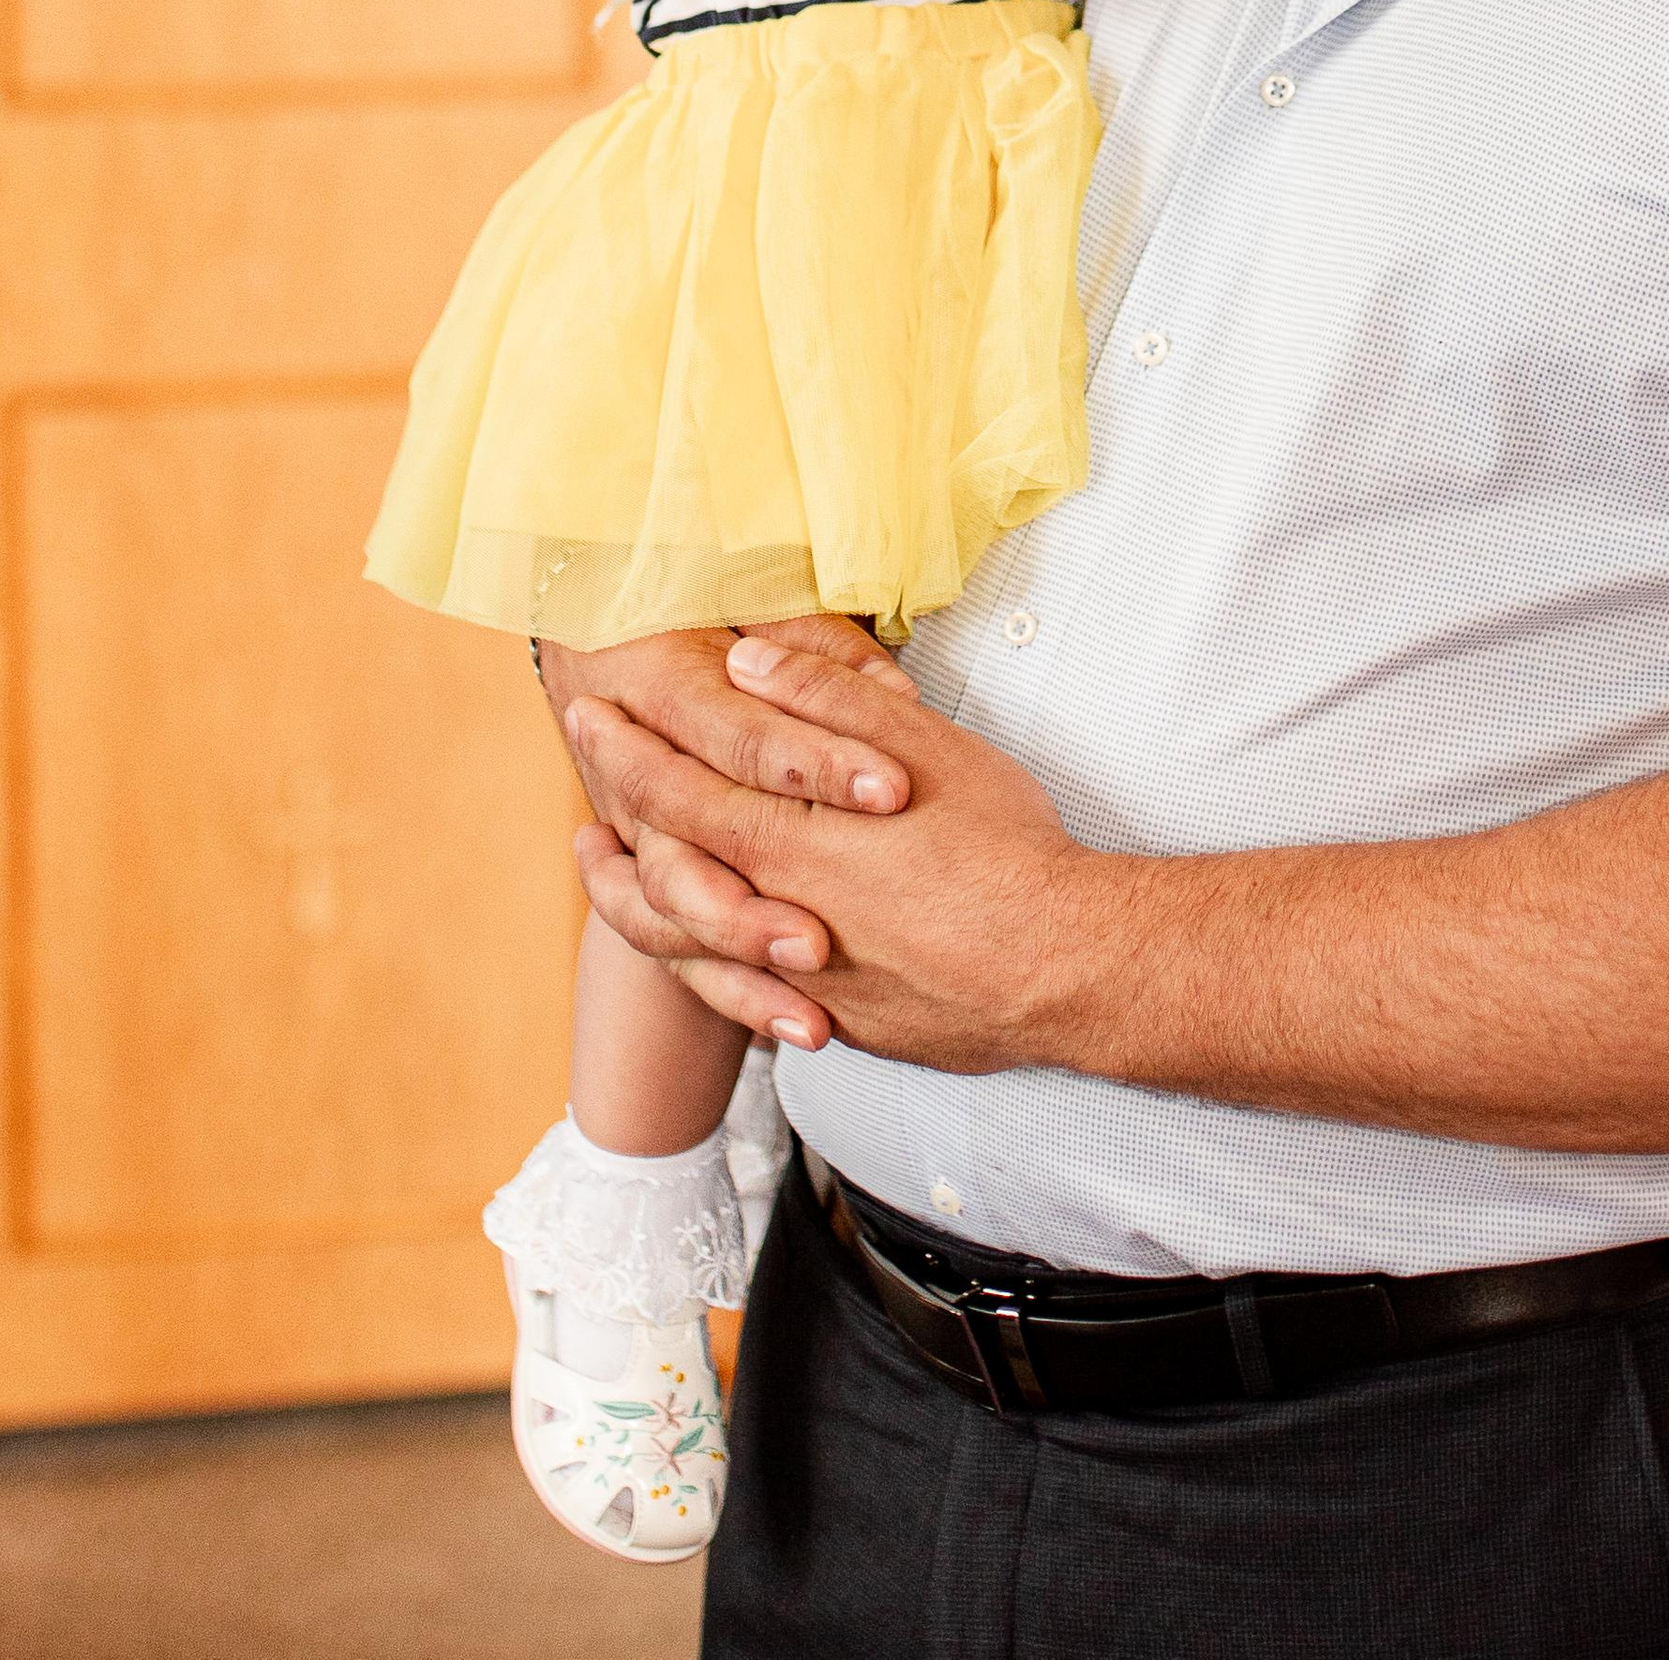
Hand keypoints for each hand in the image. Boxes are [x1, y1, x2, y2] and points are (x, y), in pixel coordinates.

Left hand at [564, 635, 1101, 1075]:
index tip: (593, 711)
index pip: (677, 790)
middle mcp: (778, 916)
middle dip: (616, 805)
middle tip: (588, 766)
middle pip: (663, 863)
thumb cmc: (1008, 848)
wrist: (1065, 970)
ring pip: (686, 940)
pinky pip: (738, 990)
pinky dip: (698, 953)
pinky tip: (700, 931)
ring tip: (608, 860)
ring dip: (639, 890)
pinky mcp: (835, 1022)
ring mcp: (800, 981)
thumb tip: (746, 660)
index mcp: (794, 842)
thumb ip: (826, 701)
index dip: (627, 748)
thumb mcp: (926, 746)